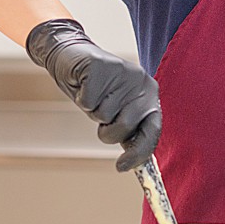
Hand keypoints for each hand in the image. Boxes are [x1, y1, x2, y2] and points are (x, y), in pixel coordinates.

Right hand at [26, 18, 161, 172]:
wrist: (72, 57)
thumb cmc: (96, 90)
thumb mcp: (116, 111)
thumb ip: (128, 129)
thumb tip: (134, 163)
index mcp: (150, 95)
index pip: (152, 130)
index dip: (138, 152)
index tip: (122, 166)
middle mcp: (142, 83)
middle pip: (124, 128)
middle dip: (107, 131)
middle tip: (100, 115)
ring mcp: (123, 73)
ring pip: (104, 116)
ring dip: (92, 112)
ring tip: (93, 95)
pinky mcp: (102, 66)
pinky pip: (88, 102)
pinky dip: (81, 98)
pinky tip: (83, 85)